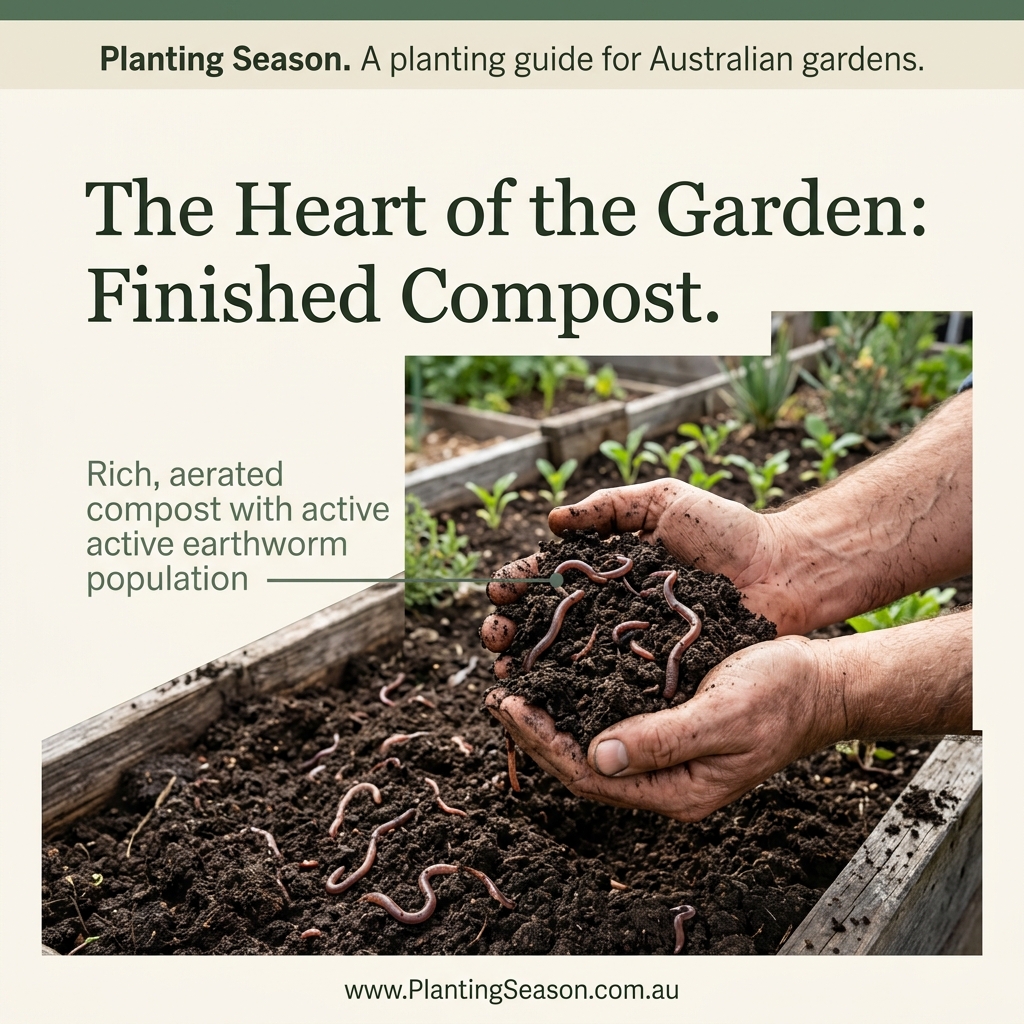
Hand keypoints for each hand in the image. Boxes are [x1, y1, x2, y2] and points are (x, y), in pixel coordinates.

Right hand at [480, 479, 802, 677]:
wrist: (782, 570)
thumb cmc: (726, 531)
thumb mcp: (665, 501)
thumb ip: (610, 506)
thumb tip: (552, 521)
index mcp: (611, 570)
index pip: (551, 579)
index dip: (521, 587)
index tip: (498, 592)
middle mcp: (614, 609)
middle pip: (549, 623)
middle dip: (513, 629)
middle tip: (494, 636)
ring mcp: (633, 643)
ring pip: (570, 658)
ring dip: (532, 663)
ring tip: (507, 669)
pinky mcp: (656, 672)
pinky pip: (610, 684)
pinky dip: (576, 692)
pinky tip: (550, 696)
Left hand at [487, 635, 834, 821]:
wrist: (820, 683)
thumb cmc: (779, 697)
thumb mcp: (721, 718)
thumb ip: (661, 740)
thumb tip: (595, 756)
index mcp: (675, 791)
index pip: (588, 777)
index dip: (541, 743)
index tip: (507, 704)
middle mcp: (663, 779)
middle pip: (581, 765)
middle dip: (534, 732)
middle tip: (495, 694)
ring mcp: (665, 755)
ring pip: (592, 743)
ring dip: (551, 717)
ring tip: (514, 683)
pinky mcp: (668, 725)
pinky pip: (611, 719)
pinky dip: (579, 699)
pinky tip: (559, 674)